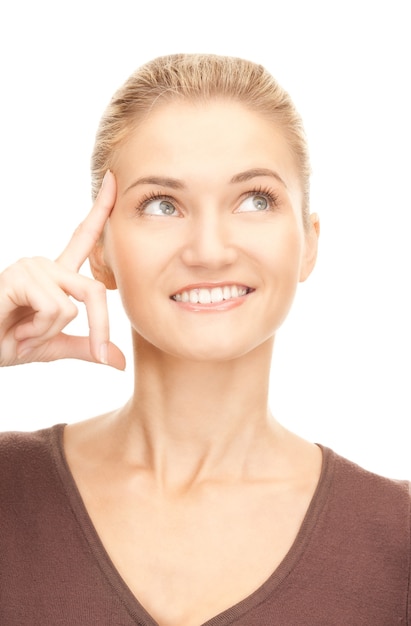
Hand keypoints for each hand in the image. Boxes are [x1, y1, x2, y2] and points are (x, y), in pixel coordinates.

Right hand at [0, 170, 125, 369]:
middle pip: (95, 291)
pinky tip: (15, 327)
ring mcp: (32, 267)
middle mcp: (45, 265)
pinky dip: (38, 329)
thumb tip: (118, 362)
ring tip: (22, 330)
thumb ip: (85, 347)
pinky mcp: (20, 276)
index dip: (100, 211)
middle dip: (95, 329)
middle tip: (66, 348)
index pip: (82, 238)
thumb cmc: (5, 342)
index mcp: (55, 276)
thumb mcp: (52, 346)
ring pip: (72, 307)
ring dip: (47, 331)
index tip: (113, 180)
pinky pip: (55, 308)